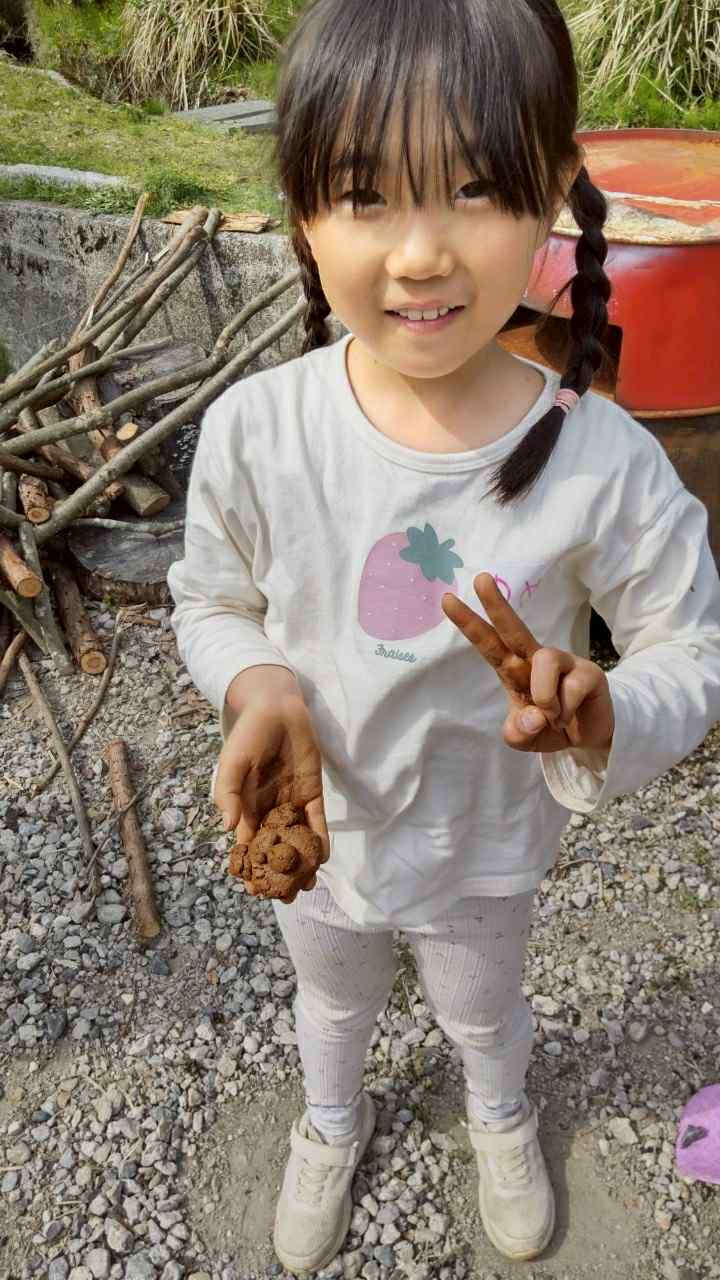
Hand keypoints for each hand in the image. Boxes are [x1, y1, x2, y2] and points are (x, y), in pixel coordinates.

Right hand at [214, 689, 329, 894]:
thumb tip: (229, 827)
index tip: (253, 889)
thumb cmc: (248, 735)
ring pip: (296, 839)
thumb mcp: (231, 763)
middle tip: (286, 897)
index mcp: (245, 806)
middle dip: (278, 872)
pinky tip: (323, 857)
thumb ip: (228, 792)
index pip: (247, 843)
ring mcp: (291, 802)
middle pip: (274, 848)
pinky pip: (316, 820)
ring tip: (307, 885)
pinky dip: (319, 839)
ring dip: (301, 862)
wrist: (276, 709)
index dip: (250, 866)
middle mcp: (268, 809)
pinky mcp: (312, 792)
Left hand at [441, 572, 614, 753]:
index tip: (448, 600)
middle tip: (480, 579)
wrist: (587, 738)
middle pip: (514, 629)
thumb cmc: (548, 727)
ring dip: (544, 698)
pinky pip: (570, 690)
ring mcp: (564, 663)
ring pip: (544, 662)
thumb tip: (532, 717)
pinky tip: (569, 717)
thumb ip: (518, 732)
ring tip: (552, 716)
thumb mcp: (524, 738)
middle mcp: (536, 659)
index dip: (469, 623)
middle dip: (496, 604)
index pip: (488, 643)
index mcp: (513, 670)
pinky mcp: (589, 673)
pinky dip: (564, 712)